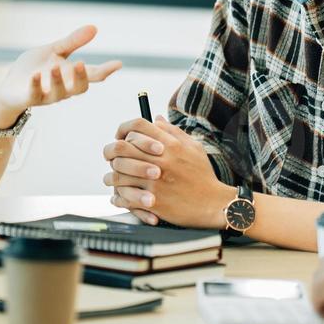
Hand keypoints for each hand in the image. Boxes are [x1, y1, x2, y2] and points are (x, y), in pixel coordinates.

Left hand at [0, 25, 121, 126]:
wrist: (9, 87)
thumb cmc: (34, 69)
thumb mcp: (53, 51)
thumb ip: (72, 42)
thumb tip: (94, 27)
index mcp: (70, 75)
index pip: (92, 75)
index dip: (105, 70)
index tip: (118, 63)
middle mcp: (63, 88)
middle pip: (80, 88)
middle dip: (81, 78)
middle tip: (81, 63)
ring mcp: (47, 95)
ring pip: (59, 93)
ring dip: (58, 81)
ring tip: (55, 67)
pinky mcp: (30, 98)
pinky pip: (35, 95)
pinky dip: (36, 85)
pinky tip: (36, 75)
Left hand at [102, 116, 230, 226]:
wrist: (213, 204)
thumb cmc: (203, 176)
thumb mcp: (193, 148)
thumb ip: (172, 131)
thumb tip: (155, 119)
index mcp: (170, 144)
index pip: (137, 126)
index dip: (123, 129)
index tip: (120, 137)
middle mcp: (161, 159)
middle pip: (121, 147)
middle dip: (111, 151)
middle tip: (110, 157)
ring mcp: (155, 180)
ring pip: (118, 172)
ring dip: (112, 175)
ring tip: (112, 178)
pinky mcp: (152, 200)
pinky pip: (124, 196)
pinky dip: (118, 196)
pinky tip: (119, 196)